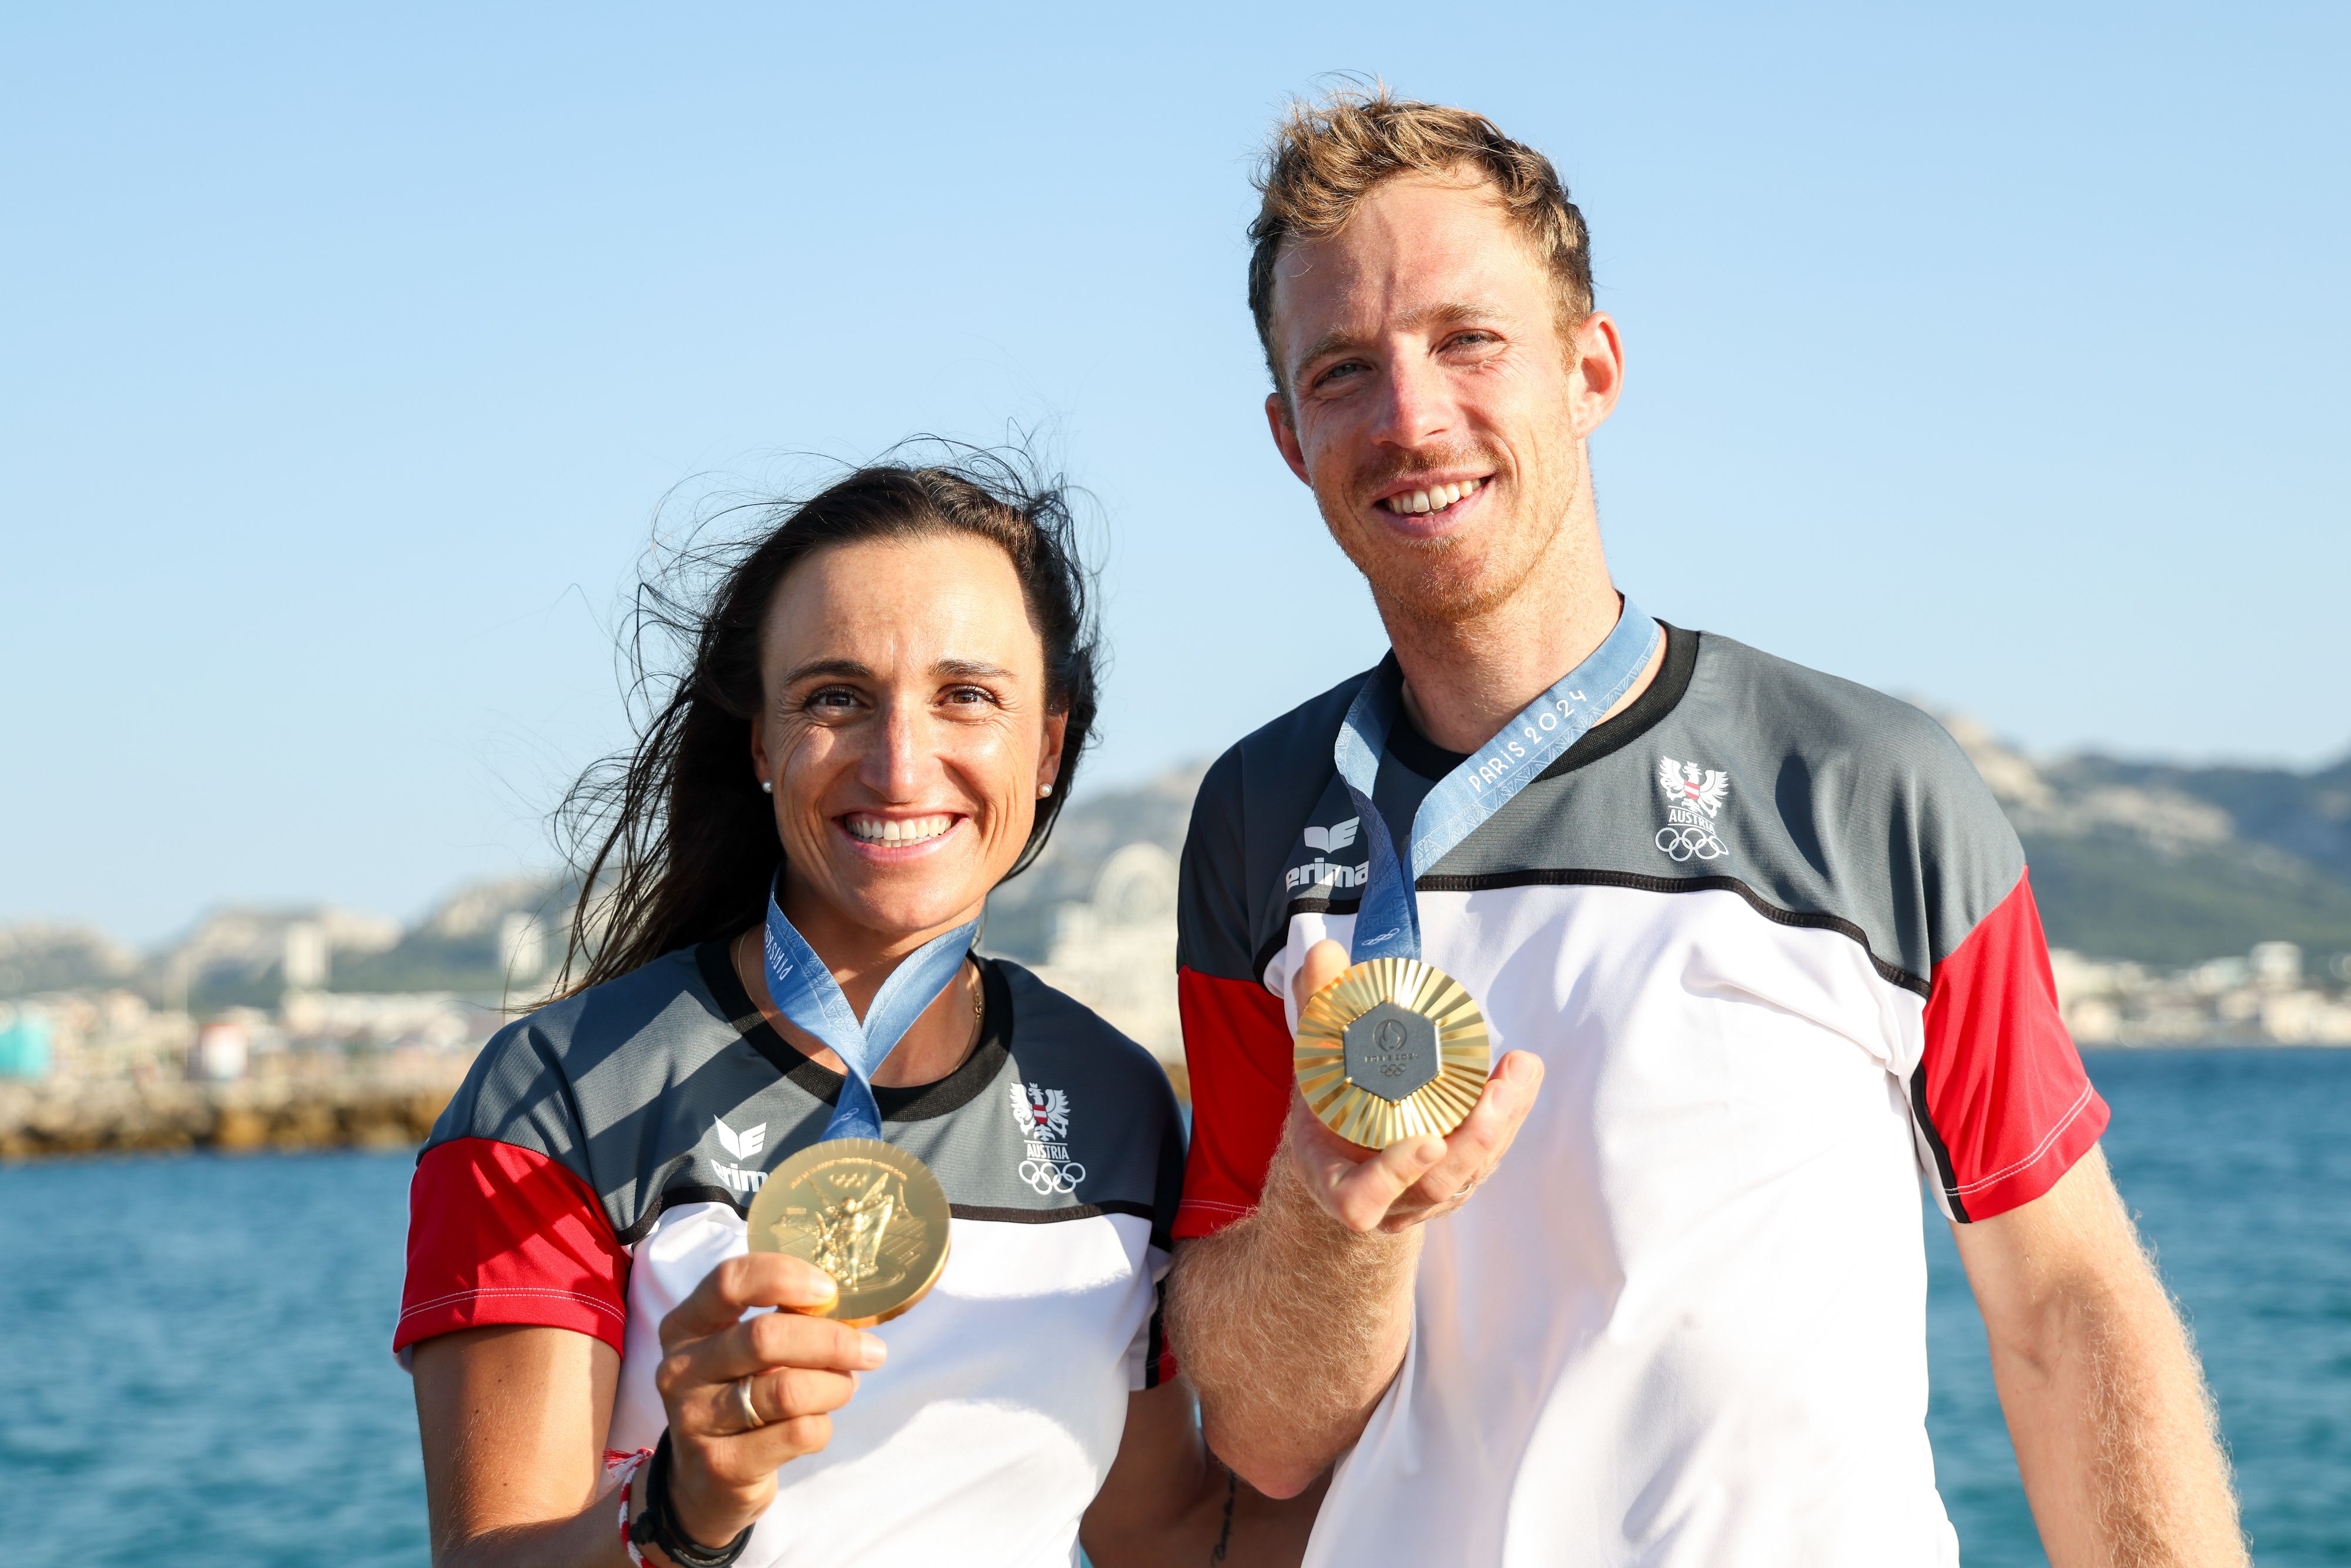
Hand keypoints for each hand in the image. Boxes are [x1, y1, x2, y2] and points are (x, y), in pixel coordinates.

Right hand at [651, 1254, 887, 1546]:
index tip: (829, 1290)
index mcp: (685, 1326)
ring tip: (846, 1387)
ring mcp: (695, 1420)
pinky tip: (818, 1423)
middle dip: (832, 1341)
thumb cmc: (739, 1395)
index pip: (730, 1281)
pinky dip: (823, 1425)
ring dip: (835, 1386)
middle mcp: (680, 1370)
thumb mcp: (745, 1352)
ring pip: (788, 1391)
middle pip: (765, 1337)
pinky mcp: (721, 1465)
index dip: (785, 1277)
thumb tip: (846, 1307)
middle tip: (871, 1350)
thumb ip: (783, 1321)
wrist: (707, 1482)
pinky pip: (797, 1433)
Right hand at [1282, 938, 1544, 1234]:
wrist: (1343, 1142)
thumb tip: (1325, 952)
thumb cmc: (1324, 1101)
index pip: (1360, 1199)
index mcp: (1334, 1180)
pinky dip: (1508, 1113)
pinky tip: (1519, 1072)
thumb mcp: (1312, 1058)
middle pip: (1434, 1185)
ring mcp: (1425, 1194)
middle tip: (1496, 1092)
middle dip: (1473, 1141)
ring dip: (1502, 1122)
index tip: (1427, 1142)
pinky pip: (1488, 1154)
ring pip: (1471, 1171)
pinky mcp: (1457, 1177)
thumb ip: (1316, 1008)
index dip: (1393, 1176)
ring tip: (1520, 1069)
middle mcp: (1386, 1199)